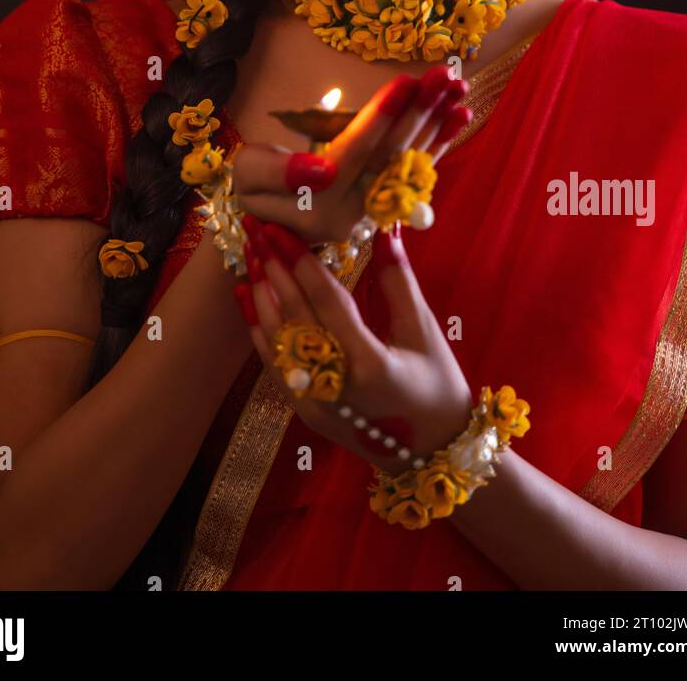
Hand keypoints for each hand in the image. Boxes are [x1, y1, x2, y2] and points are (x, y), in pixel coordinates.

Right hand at [231, 65, 472, 246]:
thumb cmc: (254, 188)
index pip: (354, 155)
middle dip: (418, 113)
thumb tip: (321, 168)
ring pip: (408, 162)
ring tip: (458, 88)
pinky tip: (459, 116)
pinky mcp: (385, 204)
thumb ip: (277, 172)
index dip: (380, 119)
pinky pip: (415, 171)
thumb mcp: (249, 175)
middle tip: (444, 76)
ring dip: (435, 123)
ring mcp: (373, 212)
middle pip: (390, 156)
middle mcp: (352, 215)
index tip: (405, 82)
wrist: (269, 221)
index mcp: (316, 207)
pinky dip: (438, 142)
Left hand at [234, 220, 473, 465]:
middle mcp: (336, 386)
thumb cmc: (437, 389)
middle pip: (296, 317)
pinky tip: (248, 295)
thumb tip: (384, 232)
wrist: (430, 456)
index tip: (282, 229)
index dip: (302, 262)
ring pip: (277, 340)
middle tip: (258, 229)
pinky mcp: (305, 412)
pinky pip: (273, 364)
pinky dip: (258, 328)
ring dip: (262, 294)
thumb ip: (399, 282)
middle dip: (274, 268)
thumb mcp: (424, 333)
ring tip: (252, 254)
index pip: (327, 302)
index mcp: (371, 364)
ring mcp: (315, 403)